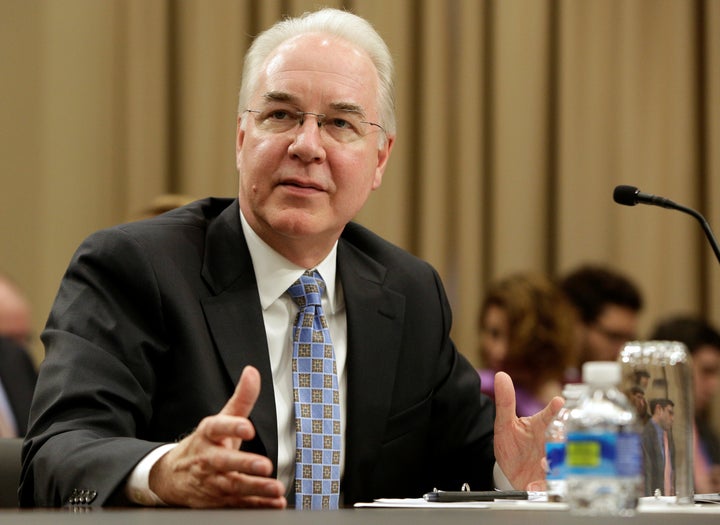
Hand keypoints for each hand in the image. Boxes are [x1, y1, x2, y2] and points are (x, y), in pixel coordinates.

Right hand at [149, 366, 286, 507]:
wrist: (171, 476)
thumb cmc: (206, 444)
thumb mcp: (221, 419)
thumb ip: (241, 398)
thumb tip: (252, 372)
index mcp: (208, 434)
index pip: (218, 427)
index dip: (232, 427)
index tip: (248, 427)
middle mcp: (207, 458)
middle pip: (224, 461)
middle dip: (244, 464)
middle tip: (265, 465)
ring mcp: (211, 481)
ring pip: (232, 486)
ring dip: (254, 488)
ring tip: (274, 488)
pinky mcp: (217, 500)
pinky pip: (238, 504)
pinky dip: (256, 505)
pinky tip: (274, 504)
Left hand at [493, 371, 562, 490]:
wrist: (510, 470)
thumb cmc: (512, 443)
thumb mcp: (504, 424)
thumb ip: (505, 402)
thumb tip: (501, 376)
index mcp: (541, 426)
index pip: (548, 416)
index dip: (554, 410)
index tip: (558, 402)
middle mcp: (549, 443)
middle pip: (560, 439)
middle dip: (561, 440)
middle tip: (557, 438)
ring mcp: (551, 462)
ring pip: (559, 462)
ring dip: (553, 463)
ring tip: (543, 464)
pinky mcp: (547, 481)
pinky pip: (548, 484)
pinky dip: (542, 486)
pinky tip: (534, 486)